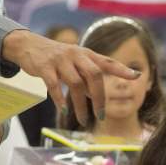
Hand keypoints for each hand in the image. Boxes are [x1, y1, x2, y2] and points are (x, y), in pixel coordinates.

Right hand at [1, 29, 140, 125]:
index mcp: (86, 54)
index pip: (107, 62)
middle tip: (101, 115)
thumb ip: (85, 78)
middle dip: (99, 97)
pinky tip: (64, 110)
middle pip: (94, 75)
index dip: (122, 69)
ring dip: (81, 104)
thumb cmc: (56, 58)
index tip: (137, 76)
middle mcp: (76, 55)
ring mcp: (60, 60)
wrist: (28, 45)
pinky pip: (54, 84)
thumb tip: (95, 96)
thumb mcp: (74, 64)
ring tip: (83, 119)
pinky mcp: (45, 66)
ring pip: (75, 83)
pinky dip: (60, 99)